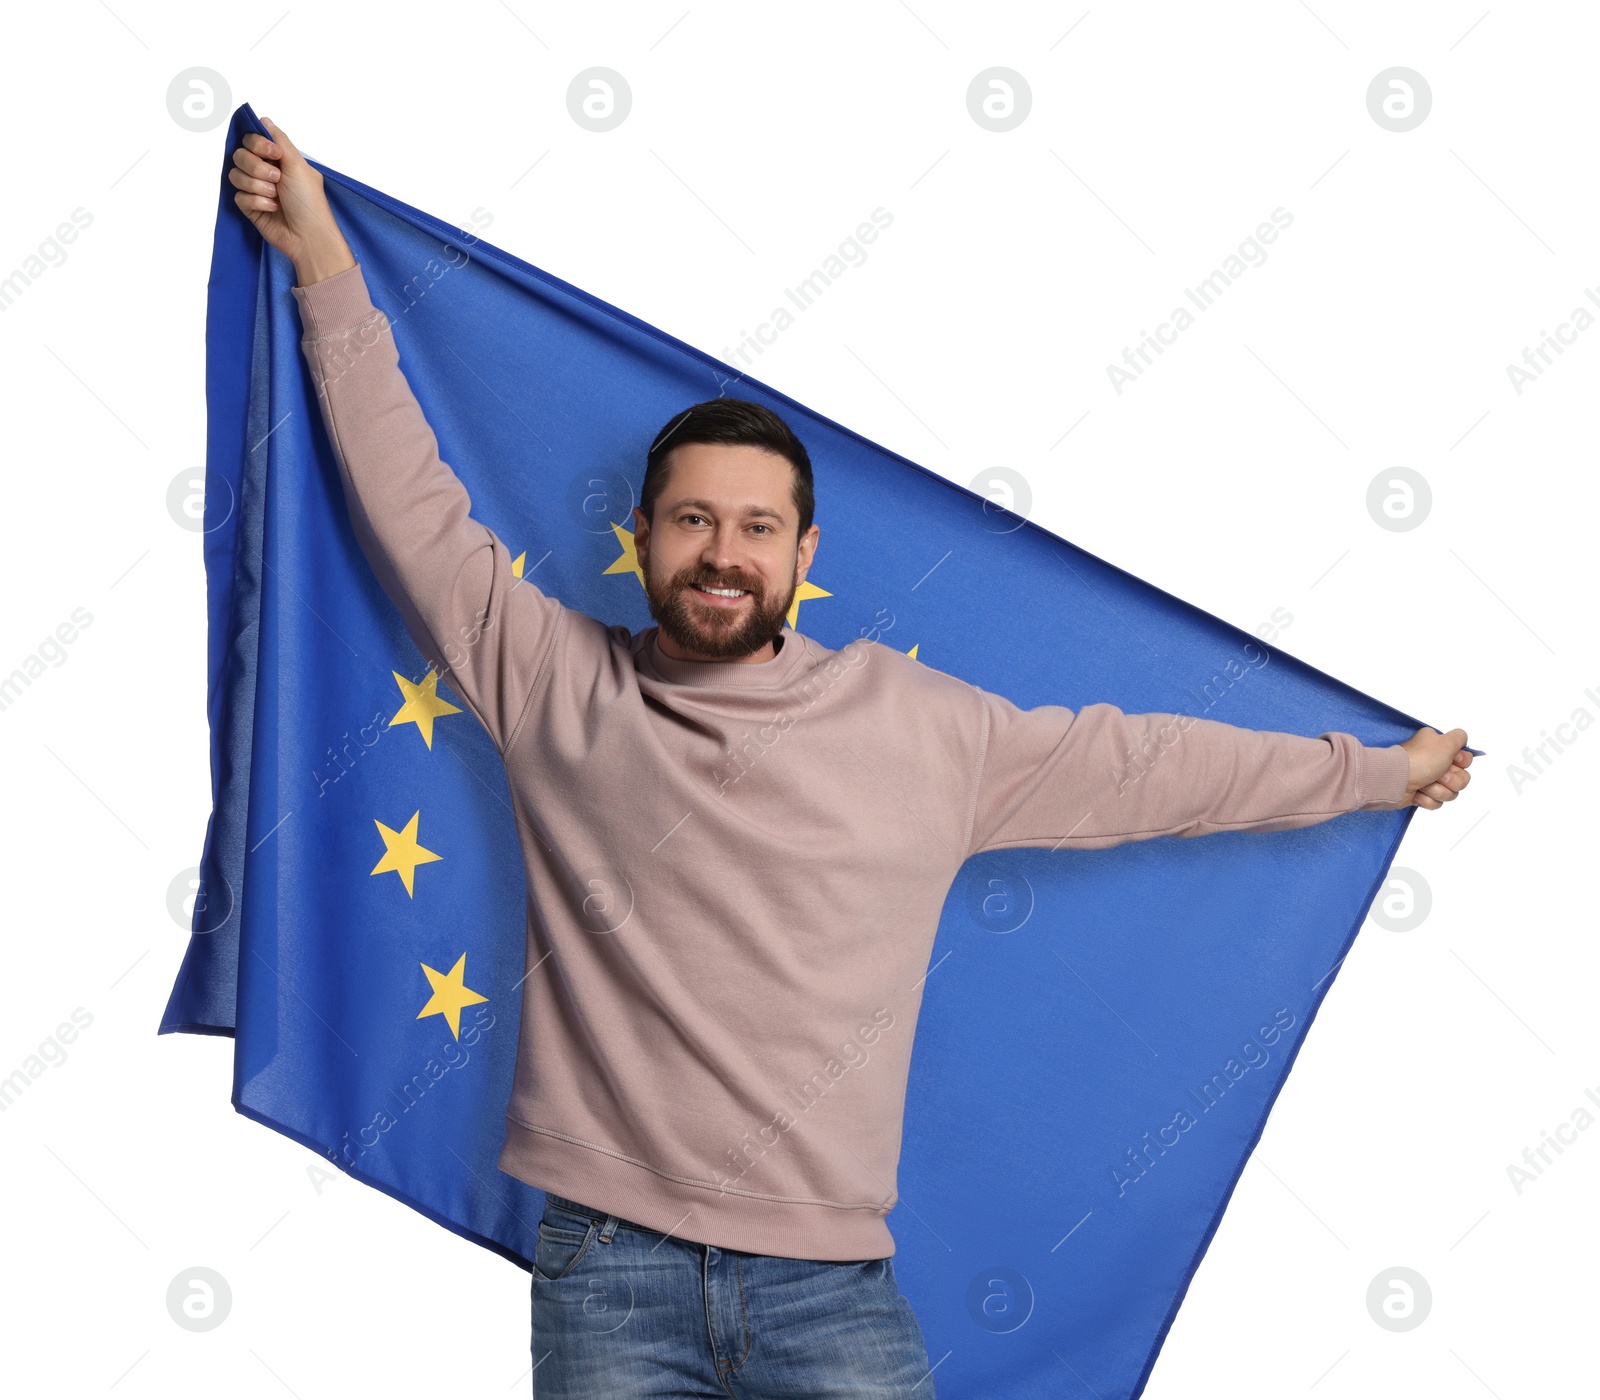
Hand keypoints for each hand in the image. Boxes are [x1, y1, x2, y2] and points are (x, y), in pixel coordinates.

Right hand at [227, 117, 354, 284]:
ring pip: (236, 175)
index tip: (274, 154)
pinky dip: (257, 202)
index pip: (251, 139)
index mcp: (278, 159)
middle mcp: (265, 171)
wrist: (308, 236)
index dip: (258, 144)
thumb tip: (264, 120)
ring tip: (276, 196)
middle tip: (277, 179)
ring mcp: (256, 189)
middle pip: (239, 155)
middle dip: (256, 167)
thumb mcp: (298, 164)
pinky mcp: (250, 207)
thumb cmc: (309, 202)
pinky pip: (239, 196)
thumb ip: (279, 139)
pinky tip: (273, 209)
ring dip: (257, 186)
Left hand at [1399, 726, 1472, 809]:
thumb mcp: (1445, 742)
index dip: (1462, 763)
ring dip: (1438, 790)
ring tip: (1424, 785)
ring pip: (1450, 792)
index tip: (1453, 761)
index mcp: (1439, 747)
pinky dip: (1427, 799)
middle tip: (1438, 776)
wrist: (1394, 780)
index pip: (1465, 760)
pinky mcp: (1420, 794)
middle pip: (1461, 778)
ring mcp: (1427, 779)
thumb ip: (1459, 737)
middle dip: (1451, 780)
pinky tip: (1417, 793)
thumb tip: (1461, 738)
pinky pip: (1436, 802)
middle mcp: (1434, 762)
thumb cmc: (1419, 760)